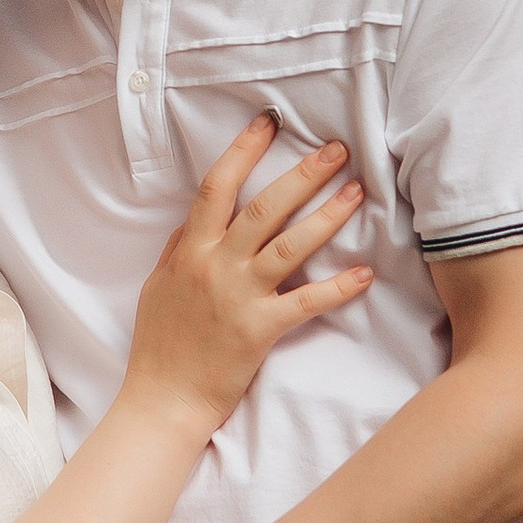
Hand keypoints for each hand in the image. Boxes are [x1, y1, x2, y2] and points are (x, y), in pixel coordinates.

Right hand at [124, 115, 370, 430]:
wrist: (162, 399)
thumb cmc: (159, 344)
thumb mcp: (158, 286)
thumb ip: (179, 250)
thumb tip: (195, 220)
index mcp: (190, 251)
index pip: (217, 188)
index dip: (243, 151)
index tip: (268, 122)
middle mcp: (216, 266)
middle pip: (264, 208)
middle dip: (303, 174)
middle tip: (337, 148)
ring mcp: (239, 296)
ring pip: (290, 246)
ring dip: (327, 216)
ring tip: (356, 192)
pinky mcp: (260, 330)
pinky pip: (305, 303)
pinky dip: (336, 289)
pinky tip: (364, 274)